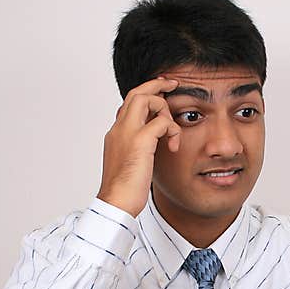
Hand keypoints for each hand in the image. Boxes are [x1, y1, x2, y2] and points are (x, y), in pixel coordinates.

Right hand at [97, 77, 181, 216]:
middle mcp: (118, 129)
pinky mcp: (139, 142)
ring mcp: (127, 133)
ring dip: (164, 109)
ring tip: (171, 132)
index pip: (129, 104)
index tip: (161, 92)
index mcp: (116, 134)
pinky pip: (161, 121)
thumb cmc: (125, 191)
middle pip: (135, 92)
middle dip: (156, 85)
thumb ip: (140, 149)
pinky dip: (172, 129)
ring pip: (145, 98)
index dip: (146, 94)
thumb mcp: (132, 164)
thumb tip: (154, 144)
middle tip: (173, 84)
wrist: (116, 204)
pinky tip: (173, 146)